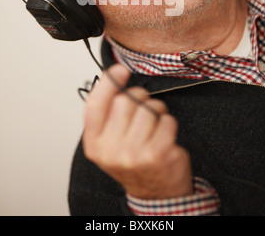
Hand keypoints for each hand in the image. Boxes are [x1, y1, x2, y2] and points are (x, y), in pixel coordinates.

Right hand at [82, 64, 192, 198]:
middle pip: (125, 100)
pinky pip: (167, 120)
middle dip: (139, 97)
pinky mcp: (158, 153)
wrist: (156, 195)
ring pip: (148, 108)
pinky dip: (169, 122)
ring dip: (156, 110)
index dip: (108, 82)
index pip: (95, 104)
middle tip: (143, 108)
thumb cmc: (133, 162)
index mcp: (95, 144)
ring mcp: (135, 153)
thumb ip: (106, 113)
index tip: (120, 70)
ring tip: (154, 125)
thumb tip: (112, 77)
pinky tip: (164, 136)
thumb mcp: (109, 141)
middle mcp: (111, 150)